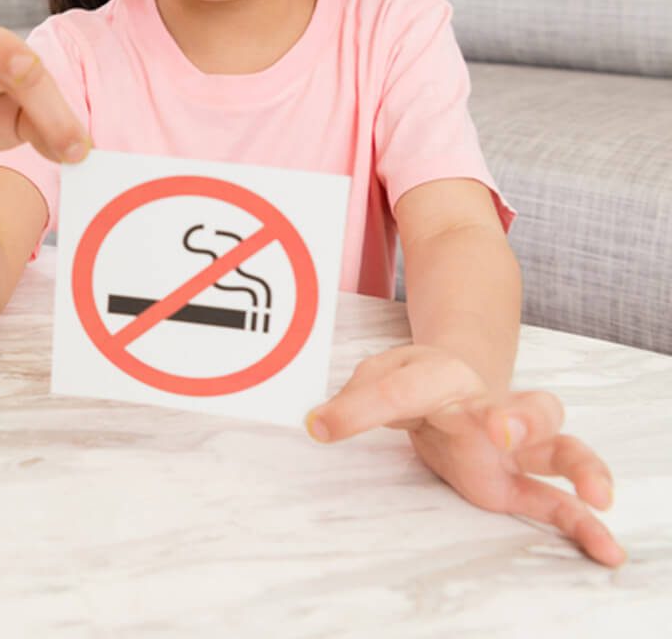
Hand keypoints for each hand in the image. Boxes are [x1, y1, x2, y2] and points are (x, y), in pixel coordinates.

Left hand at [303, 344, 626, 567]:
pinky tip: (607, 548)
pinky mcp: (512, 481)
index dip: (359, 407)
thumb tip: (317, 424)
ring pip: (557, 447)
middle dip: (517, 416)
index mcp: (440, 375)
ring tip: (593, 492)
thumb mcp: (376, 376)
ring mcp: (510, 445)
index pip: (401, 388)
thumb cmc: (414, 379)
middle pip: (521, 404)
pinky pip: (553, 502)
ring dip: (576, 465)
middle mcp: (486, 406)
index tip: (321, 425)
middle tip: (499, 430)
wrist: (456, 376)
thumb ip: (352, 400)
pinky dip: (581, 524)